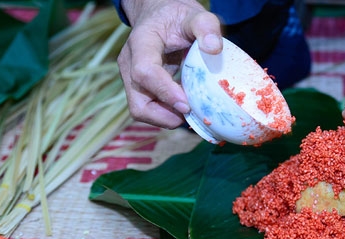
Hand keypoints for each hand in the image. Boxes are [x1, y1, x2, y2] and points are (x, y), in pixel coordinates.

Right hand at [117, 0, 221, 128]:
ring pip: (141, 111)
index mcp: (141, 42)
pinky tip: (186, 106)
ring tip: (190, 111)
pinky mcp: (139, 88)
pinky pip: (150, 109)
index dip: (165, 92)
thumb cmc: (177, 16)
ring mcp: (131, 78)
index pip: (144, 73)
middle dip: (165, 116)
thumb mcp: (195, 15)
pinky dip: (168, 114)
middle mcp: (130, 63)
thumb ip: (206, 26)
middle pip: (138, 104)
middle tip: (192, 113)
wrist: (160, 14)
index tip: (188, 104)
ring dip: (167, 118)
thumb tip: (214, 49)